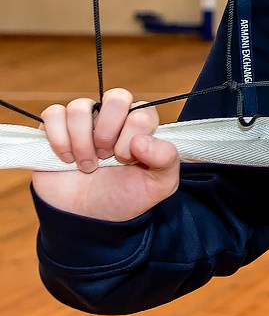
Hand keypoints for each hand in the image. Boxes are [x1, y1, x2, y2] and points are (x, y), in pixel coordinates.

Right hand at [31, 89, 180, 223]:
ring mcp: (84, 121)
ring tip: (85, 164)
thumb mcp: (159, 185)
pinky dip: (58, 139)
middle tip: (106, 156)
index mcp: (141, 127)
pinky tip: (66, 159)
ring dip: (81, 140)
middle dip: (108, 132)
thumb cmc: (124, 197)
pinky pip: (53, 114)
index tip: (126, 160)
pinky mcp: (55, 128)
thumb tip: (142, 141)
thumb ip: (167, 159)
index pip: (142, 112)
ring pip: (80, 106)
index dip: (132, 137)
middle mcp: (114, 119)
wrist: (88, 219)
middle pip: (117, 97)